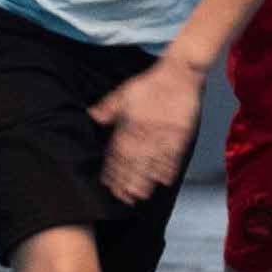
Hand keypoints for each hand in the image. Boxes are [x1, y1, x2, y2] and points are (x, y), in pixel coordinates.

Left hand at [89, 57, 203, 203]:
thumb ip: (108, 108)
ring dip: (144, 180)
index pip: (118, 152)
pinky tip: (163, 181)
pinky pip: (173, 157)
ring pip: (151, 163)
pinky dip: (168, 170)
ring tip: (139, 195)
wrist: (178, 74)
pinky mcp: (180, 136)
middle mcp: (145, 133)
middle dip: (127, 181)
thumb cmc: (151, 83)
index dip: (112, 170)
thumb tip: (92, 116)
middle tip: (122, 197)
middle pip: (134, 162)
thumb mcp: (124, 93)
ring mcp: (163, 136)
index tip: (108, 183)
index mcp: (130, 124)